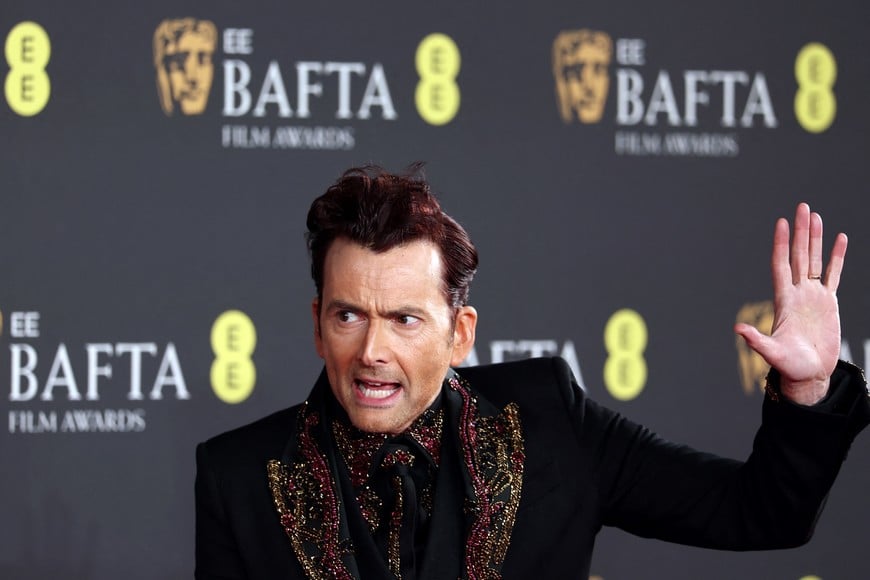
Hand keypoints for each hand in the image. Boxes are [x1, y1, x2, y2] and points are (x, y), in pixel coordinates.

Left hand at [734, 203, 847, 404]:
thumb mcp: (772, 353)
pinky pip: (833, 274)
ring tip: (816, 216)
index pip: (781, 265)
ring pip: (814, 260)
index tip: (781, 223)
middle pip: (798, 255)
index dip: (781, 244)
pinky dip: (837, 257)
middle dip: (800, 232)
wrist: (810, 374)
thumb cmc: (790, 366)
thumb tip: (737, 330)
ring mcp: (813, 296)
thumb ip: (756, 341)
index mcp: (784, 301)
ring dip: (815, 239)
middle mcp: (797, 293)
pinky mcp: (829, 303)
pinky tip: (840, 239)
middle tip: (802, 206)